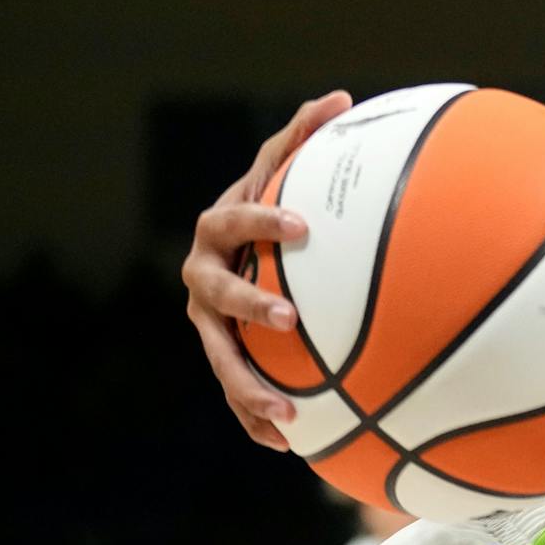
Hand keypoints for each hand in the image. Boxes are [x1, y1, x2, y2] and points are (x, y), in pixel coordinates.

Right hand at [180, 91, 352, 448]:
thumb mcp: (284, 169)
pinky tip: (292, 447)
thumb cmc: (273, 204)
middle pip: (215, 298)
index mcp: (218, 230)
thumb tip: (341, 98)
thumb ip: (306, 135)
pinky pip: (237, 392)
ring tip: (289, 416)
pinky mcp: (225, 355)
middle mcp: (203, 279)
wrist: (244, 249)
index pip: (233, 221)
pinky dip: (258, 418)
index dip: (261, 221)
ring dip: (250, 388)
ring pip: (221, 358)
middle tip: (290, 320)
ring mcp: (208, 323)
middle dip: (249, 309)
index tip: (300, 226)